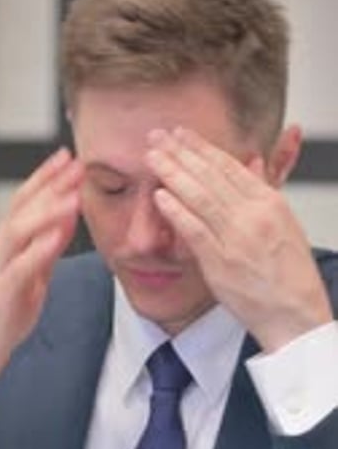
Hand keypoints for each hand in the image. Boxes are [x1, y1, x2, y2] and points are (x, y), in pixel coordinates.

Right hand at [0, 148, 83, 406]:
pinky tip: (58, 233)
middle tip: (76, 163)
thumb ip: (46, 249)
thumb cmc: (2, 318)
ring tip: (72, 193)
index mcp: (5, 246)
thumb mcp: (32, 277)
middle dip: (49, 184)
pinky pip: (20, 267)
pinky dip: (40, 248)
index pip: (23, 202)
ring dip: (47, 209)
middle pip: (21, 208)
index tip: (68, 156)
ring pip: (18, 230)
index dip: (45, 178)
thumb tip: (67, 218)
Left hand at [147, 127, 332, 351]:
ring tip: (152, 157)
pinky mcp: (221, 262)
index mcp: (270, 203)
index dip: (202, 147)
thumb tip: (254, 163)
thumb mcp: (285, 223)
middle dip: (181, 153)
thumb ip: (264, 191)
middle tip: (158, 136)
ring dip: (172, 173)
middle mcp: (253, 215)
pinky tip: (159, 195)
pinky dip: (176, 210)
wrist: (295, 313)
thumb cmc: (290, 274)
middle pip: (210, 175)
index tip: (182, 134)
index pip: (230, 166)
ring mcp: (236, 238)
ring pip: (200, 196)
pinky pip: (194, 230)